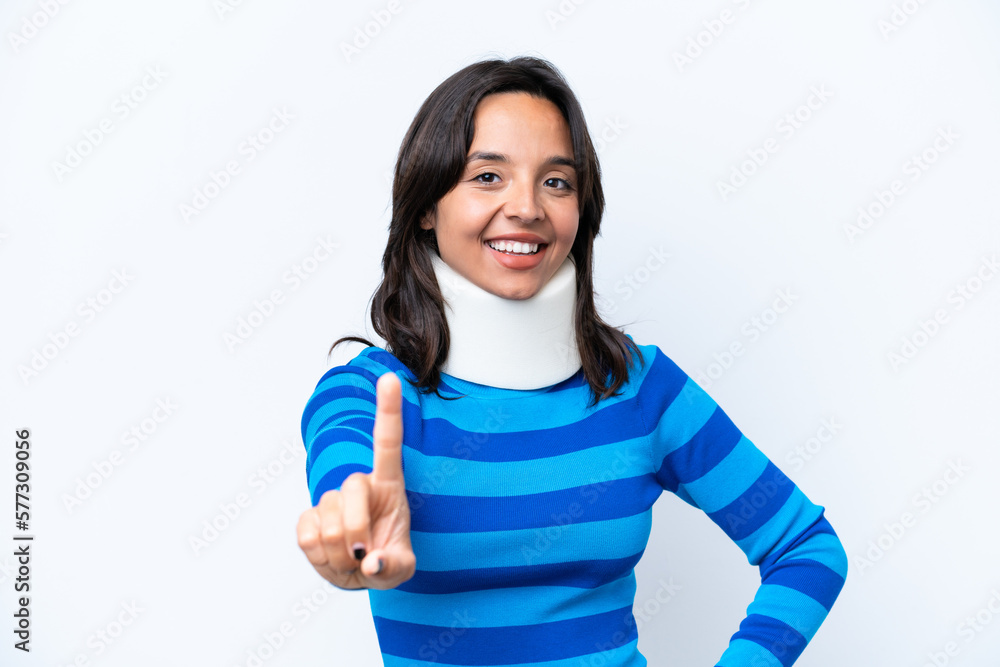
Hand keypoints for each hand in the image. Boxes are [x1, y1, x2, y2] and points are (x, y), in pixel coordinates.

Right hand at [297, 372, 415, 589]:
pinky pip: (306, 535)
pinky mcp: (308, 518)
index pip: (388, 442)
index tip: (390, 378)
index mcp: (388, 485)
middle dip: (357, 531)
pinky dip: (318, 556)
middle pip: (352, 491)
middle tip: (363, 554)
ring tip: (351, 560)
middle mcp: (359, 485)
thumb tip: (371, 563)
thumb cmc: (386, 559)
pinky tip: (330, 558)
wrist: (360, 572)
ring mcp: (331, 501)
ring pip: (328, 521)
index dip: (388, 410)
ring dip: (340, 553)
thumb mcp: (402, 568)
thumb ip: (394, 567)